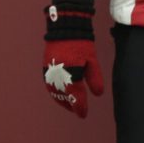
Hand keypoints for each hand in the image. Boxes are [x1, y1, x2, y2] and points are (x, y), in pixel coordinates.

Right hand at [42, 0, 100, 117]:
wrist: (65, 28)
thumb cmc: (81, 43)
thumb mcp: (92, 61)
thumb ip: (95, 78)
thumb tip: (98, 94)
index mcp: (70, 75)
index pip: (75, 97)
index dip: (80, 107)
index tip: (83, 114)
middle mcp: (57, 76)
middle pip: (63, 97)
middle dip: (70, 105)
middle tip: (78, 111)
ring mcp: (49, 72)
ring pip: (54, 92)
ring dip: (61, 100)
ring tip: (69, 105)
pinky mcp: (45, 68)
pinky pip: (49, 85)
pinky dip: (54, 92)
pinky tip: (60, 94)